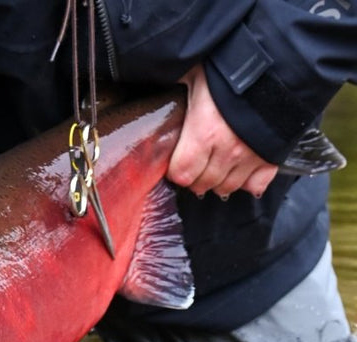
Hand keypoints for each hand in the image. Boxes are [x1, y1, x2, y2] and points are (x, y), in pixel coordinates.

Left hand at [167, 64, 277, 198]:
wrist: (282, 63)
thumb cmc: (232, 67)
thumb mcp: (194, 74)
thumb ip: (173, 84)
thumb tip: (152, 78)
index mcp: (204, 133)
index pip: (182, 174)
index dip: (175, 171)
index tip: (175, 162)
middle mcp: (228, 150)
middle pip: (203, 184)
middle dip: (194, 178)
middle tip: (193, 165)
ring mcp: (252, 156)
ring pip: (228, 187)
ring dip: (218, 181)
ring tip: (214, 168)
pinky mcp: (273, 156)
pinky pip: (258, 185)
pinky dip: (248, 183)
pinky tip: (240, 172)